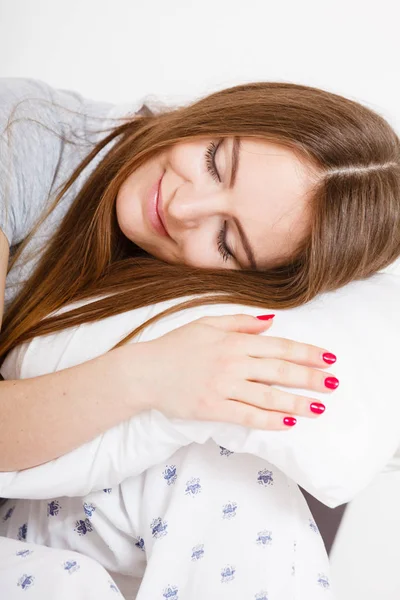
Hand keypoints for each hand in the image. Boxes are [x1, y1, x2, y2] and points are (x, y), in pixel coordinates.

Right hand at [134, 314, 337, 430]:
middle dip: (310, 378)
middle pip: (280, 371)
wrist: (145, 372)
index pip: (279, 346)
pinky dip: (269, 420)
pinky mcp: (213, 408)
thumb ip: (240, 322)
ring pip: (268, 396)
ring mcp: (223, 386)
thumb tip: (270, 321)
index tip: (328, 359)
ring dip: (297, 402)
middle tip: (333, 385)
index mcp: (233, 341)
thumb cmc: (175, 346)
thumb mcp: (206, 324)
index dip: (307, 353)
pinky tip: (287, 423)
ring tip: (318, 408)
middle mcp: (232, 363)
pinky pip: (247, 416)